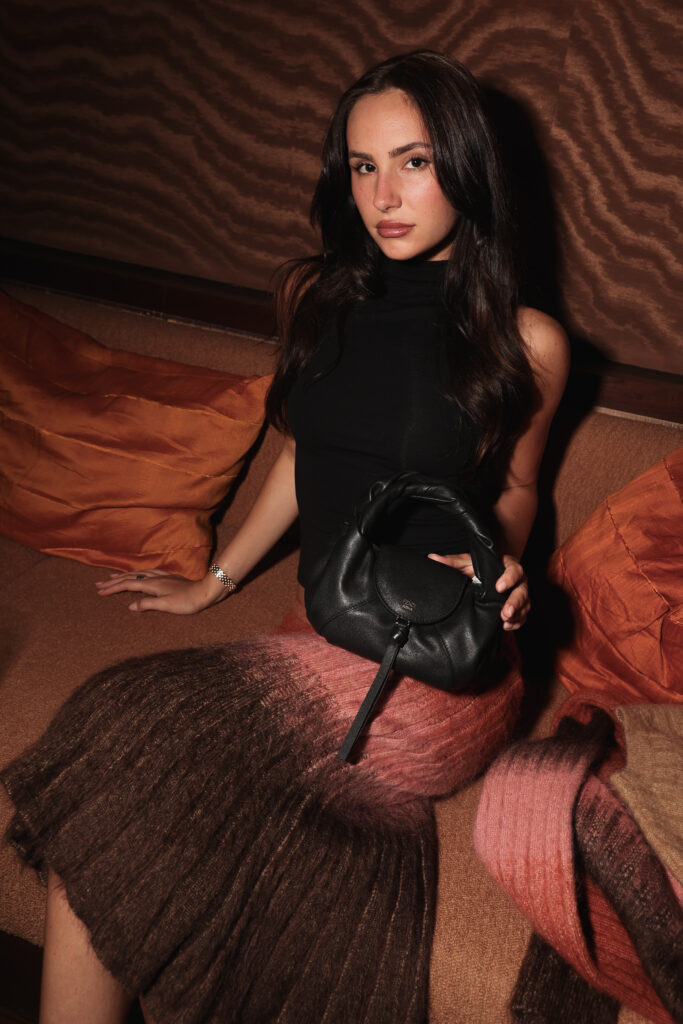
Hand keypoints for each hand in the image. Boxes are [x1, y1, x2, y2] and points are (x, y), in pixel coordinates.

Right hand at [95, 569, 223, 613]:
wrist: (206, 591)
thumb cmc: (187, 601)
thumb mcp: (166, 606)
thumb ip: (147, 605)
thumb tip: (130, 606)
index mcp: (152, 585)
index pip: (127, 585)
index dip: (112, 588)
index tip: (100, 592)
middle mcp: (155, 578)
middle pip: (130, 578)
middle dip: (113, 581)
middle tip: (98, 584)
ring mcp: (162, 576)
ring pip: (138, 574)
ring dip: (124, 576)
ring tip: (113, 576)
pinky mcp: (169, 578)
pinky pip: (147, 573)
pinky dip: (138, 574)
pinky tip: (139, 575)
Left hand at [427, 552, 528, 630]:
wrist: (484, 576)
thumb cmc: (477, 568)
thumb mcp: (466, 563)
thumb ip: (452, 562)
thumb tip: (432, 558)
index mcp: (507, 565)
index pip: (514, 570)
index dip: (508, 578)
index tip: (498, 587)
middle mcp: (518, 580)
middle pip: (522, 591)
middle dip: (514, 602)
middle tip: (504, 613)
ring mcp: (520, 594)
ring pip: (525, 605)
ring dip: (516, 615)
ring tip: (505, 622)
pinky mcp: (520, 607)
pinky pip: (522, 616)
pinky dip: (516, 622)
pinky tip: (506, 627)